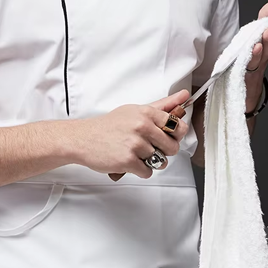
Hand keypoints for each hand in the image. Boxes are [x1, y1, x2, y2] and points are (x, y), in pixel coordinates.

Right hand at [69, 89, 190, 180]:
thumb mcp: (135, 110)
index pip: (177, 125)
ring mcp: (136, 144)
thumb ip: (162, 106)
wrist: (84, 138)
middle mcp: (142, 126)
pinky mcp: (128, 160)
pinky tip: (130, 161)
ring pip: (160, 161)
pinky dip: (140, 171)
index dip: (175, 134)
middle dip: (163, 150)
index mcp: (146, 113)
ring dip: (150, 161)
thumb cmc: (110, 125)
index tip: (168, 136)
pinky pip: (148, 172)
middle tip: (149, 147)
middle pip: (172, 147)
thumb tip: (184, 95)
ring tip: (135, 153)